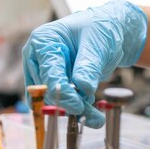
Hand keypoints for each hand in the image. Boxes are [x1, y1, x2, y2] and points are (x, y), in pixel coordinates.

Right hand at [22, 0, 146, 127]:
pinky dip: (79, 109)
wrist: (110, 31)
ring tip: (98, 118)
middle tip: (94, 117)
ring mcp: (47, 72)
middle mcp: (39, 58)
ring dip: (77, 110)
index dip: (62, 92)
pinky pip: (65, 101)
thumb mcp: (97, 45)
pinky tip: (93, 114)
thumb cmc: (101, 29)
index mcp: (43, 42)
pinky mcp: (58, 83)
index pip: (48, 73)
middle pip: (49, 90)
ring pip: (57, 99)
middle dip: (71, 104)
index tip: (78, 106)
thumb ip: (88, 66)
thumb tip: (82, 88)